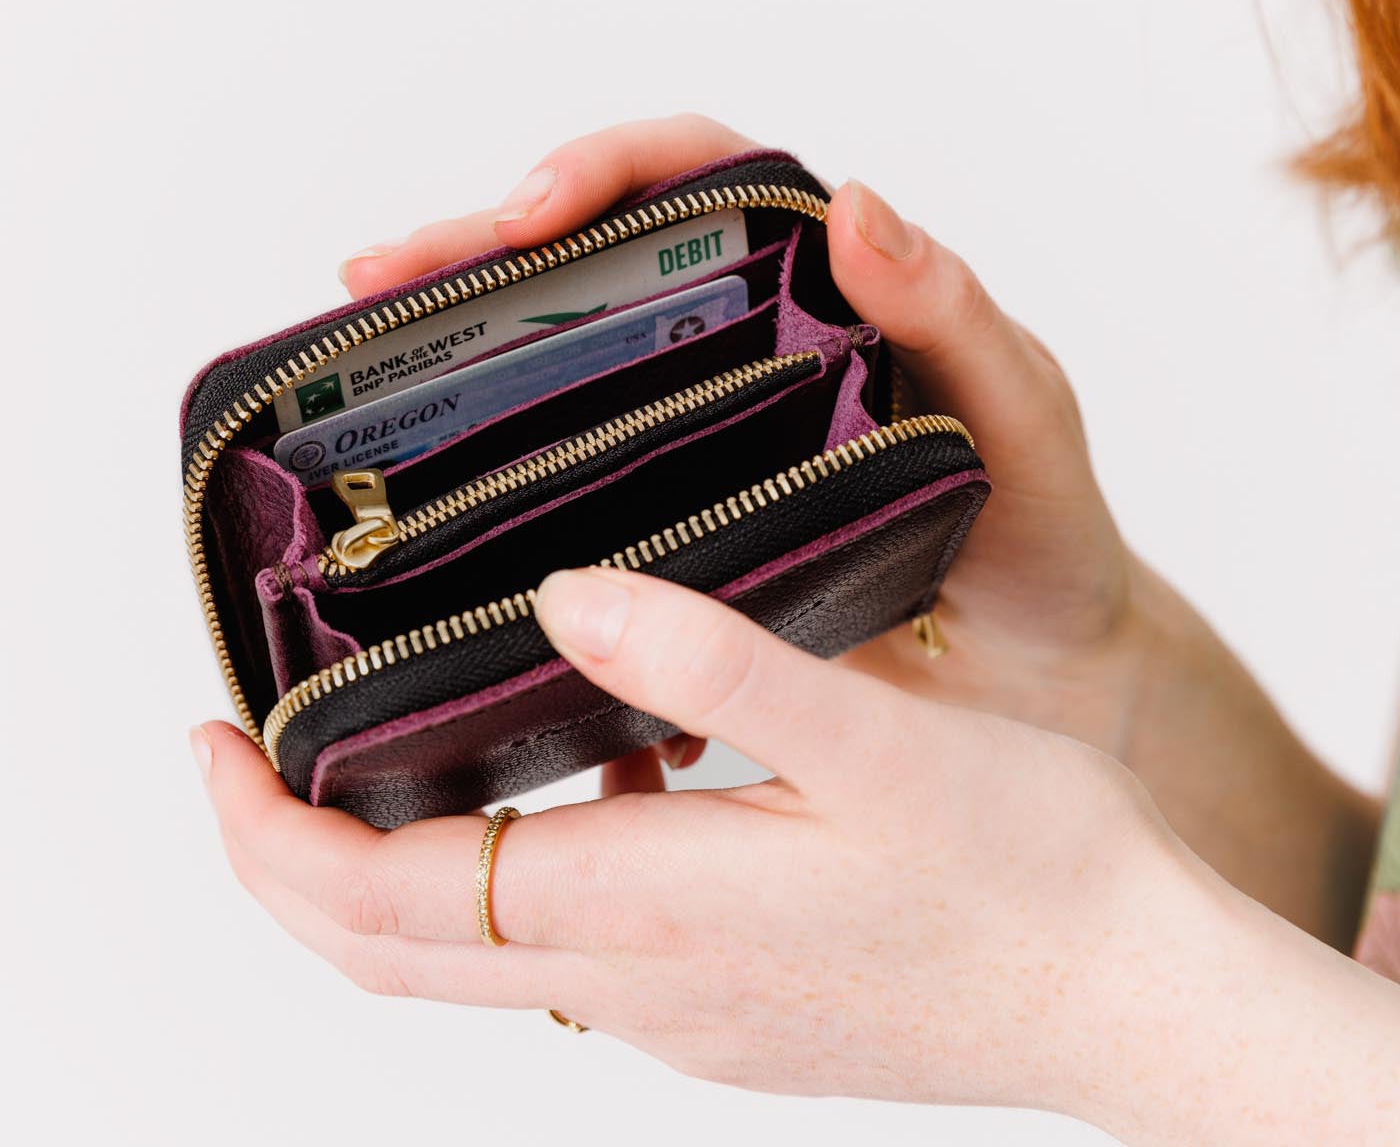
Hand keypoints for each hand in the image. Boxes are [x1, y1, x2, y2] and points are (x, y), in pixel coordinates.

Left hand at [194, 568, 1399, 1142]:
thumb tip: (566, 598)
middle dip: (284, 867)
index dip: (267, 836)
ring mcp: (685, 1014)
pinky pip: (574, 955)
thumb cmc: (1030, 871)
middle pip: (392, 955)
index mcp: (655, 909)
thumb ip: (709, 665)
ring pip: (472, 962)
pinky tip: (598, 785)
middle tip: (241, 763)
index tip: (206, 747)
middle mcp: (644, 986)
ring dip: (390, 877)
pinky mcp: (733, 1010)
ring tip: (381, 762)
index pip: (386, 901)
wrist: (1133, 999)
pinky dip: (522, 879)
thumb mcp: (877, 740)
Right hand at [334, 115, 1377, 942]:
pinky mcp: (675, 536)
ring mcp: (697, 442)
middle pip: (587, 269)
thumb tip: (855, 203)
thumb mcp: (1017, 410)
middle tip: (379, 285)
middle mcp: (739, 347)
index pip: (692, 184)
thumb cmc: (1038, 531)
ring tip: (364, 383)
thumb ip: (953, 313)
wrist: (1040, 681)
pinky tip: (432, 530)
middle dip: (475, 259)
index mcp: (816, 289)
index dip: (601, 173)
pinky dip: (497, 499)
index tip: (529, 213)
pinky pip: (570, 499)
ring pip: (558, 376)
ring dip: (457, 367)